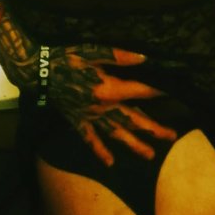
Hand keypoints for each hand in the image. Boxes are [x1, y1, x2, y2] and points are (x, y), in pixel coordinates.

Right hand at [46, 44, 176, 165]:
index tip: (174, 92)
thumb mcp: (93, 51)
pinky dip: (100, 152)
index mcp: (109, 88)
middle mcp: (103, 108)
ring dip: (134, 145)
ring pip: (117, 134)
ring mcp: (91, 118)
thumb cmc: (68, 57)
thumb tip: (144, 58)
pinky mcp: (78, 122)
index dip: (158, 91)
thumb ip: (119, 56)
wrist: (40, 71)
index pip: (140, 91)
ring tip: (151, 155)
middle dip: (153, 129)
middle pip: (134, 120)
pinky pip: (91, 140)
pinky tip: (110, 163)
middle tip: (172, 136)